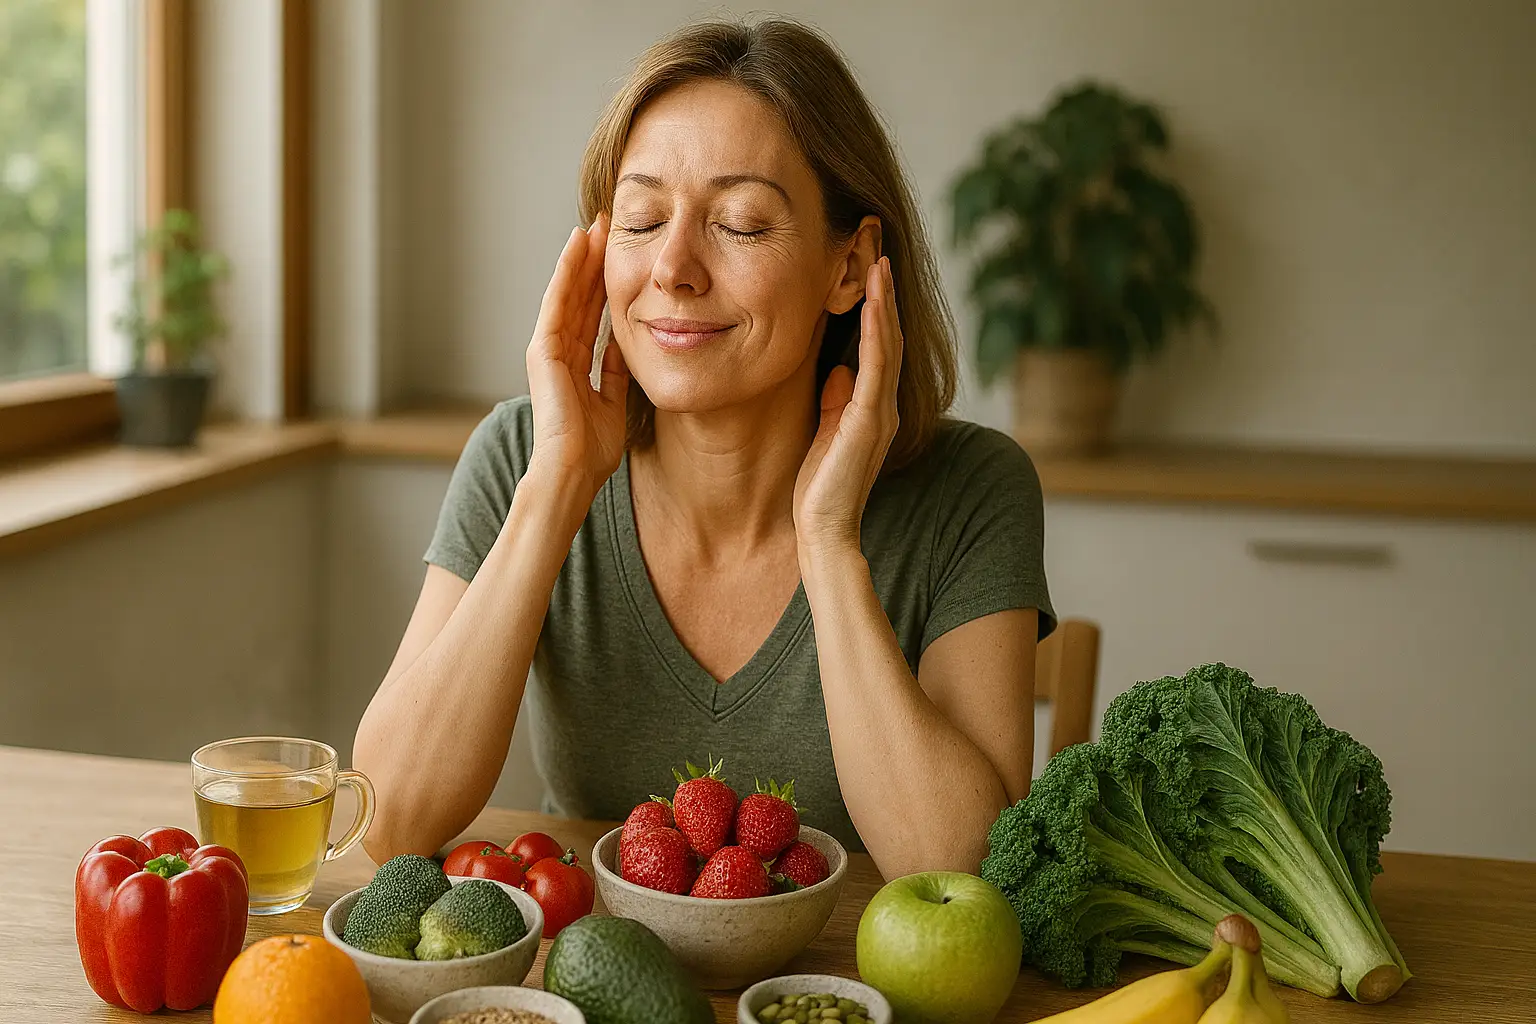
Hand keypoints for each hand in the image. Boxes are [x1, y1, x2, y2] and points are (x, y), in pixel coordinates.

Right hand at [524, 214, 628, 501]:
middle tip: (608, 225)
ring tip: (595, 225)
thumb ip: (615, 372)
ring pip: (566, 292)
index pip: (592, 313)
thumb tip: (624, 346)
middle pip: (578, 296)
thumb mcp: (613, 401)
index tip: (622, 253)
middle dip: (593, 261)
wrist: (572, 471)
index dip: (606, 283)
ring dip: (580, 257)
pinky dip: (566, 272)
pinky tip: (578, 246)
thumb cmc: (592, 450)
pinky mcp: (542, 350)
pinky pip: (557, 302)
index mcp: (576, 364)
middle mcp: (559, 352)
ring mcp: (547, 349)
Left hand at [793, 256, 902, 558]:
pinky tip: (874, 305)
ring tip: (878, 262)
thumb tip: (837, 370)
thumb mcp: (823, 432)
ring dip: (883, 303)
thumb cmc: (818, 489)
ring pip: (886, 345)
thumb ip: (833, 401)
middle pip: (887, 337)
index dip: (875, 308)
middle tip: (878, 249)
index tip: (866, 269)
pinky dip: (877, 333)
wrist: (822, 530)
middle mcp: (882, 405)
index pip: (877, 347)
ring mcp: (880, 412)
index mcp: (870, 407)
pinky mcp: (869, 421)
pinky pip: (877, 367)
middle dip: (883, 293)